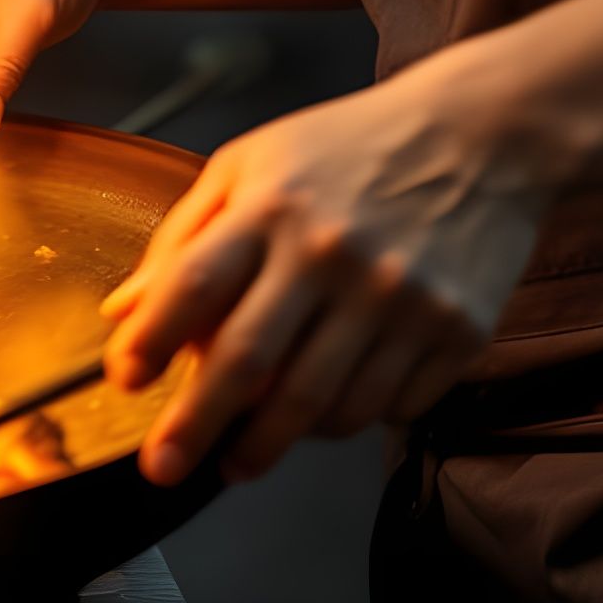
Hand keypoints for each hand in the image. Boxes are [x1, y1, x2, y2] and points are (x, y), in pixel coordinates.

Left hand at [101, 67, 548, 485]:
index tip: (124, 380)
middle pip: (249, 364)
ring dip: (271, 442)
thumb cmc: (350, 146)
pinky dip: (347, 420)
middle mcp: (333, 251)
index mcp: (275, 203)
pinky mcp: (454, 330)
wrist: (479, 134)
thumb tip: (122, 310)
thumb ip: (185, 234)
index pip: (193, 284)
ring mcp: (398, 296)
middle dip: (195, 428)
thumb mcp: (254, 161)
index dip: (147, 341)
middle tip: (164, 468)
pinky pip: (386, 408)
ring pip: (320, 407)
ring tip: (244, 453)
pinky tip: (329, 404)